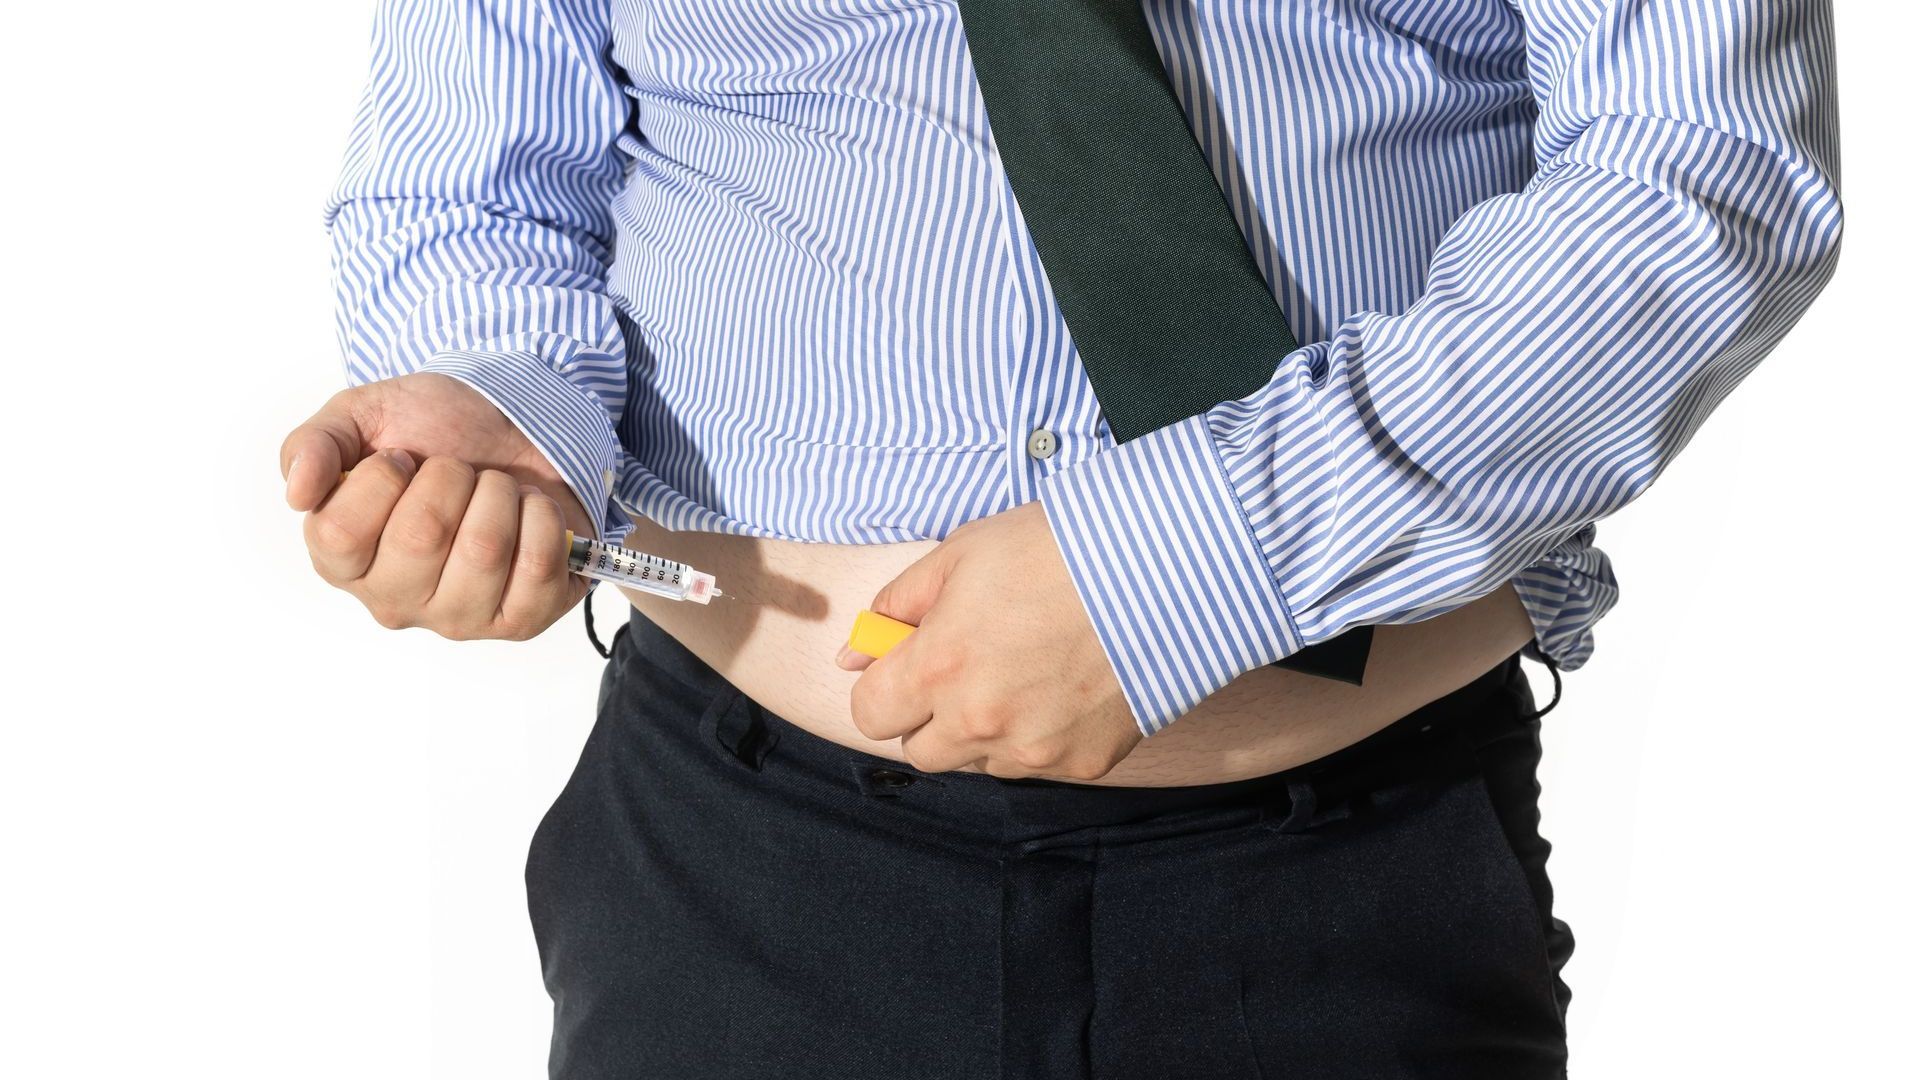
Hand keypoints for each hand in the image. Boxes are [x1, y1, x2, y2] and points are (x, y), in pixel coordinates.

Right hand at [279, 371, 592, 639]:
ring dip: (500, 494)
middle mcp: (394, 600)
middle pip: (420, 537)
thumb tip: (297, 491)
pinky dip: (542, 518)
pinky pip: (538, 568)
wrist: (518, 432)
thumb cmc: (437, 433)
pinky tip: (529, 511)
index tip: (402, 459)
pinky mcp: (520, 620)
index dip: (382, 478)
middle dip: (450, 477)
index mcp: (342, 560)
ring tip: (496, 488)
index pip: (340, 533)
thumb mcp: (363, 417)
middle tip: (459, 469)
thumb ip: (314, 445)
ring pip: (484, 550)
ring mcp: (458, 618)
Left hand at [837, 501, 1141, 780]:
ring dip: (986, 729)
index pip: (869, 714)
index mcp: (939, 667)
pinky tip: (1066, 686)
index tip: (904, 665)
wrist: (1165, 570)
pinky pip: (1037, 764)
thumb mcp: (962, 554)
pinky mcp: (1084, 764)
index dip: (882, 687)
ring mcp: (1034, 750)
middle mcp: (980, 721)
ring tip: (1026, 670)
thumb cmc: (1057, 549)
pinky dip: (1040, 736)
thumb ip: (897, 606)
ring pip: (980, 760)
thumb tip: (854, 653)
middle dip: (930, 715)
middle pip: (921, 750)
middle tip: (967, 666)